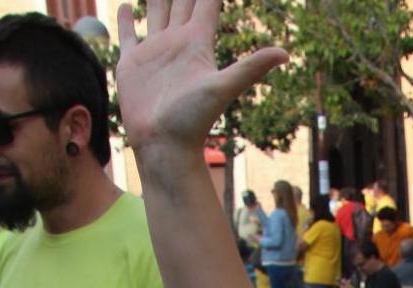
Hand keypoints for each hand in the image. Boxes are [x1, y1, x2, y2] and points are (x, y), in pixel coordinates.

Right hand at [117, 0, 286, 153]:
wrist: (164, 147)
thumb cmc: (192, 121)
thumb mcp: (222, 88)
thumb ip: (251, 68)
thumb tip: (286, 53)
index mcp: (197, 43)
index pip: (206, 2)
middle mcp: (177, 43)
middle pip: (181, 1)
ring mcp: (155, 52)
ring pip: (156, 11)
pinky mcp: (132, 64)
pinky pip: (129, 34)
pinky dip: (127, 19)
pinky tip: (126, 6)